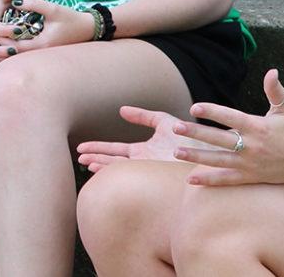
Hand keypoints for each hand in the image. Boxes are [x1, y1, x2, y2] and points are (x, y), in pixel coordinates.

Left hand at [3, 0, 96, 52]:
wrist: (87, 28)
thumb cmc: (71, 18)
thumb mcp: (52, 8)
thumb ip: (34, 4)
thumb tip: (16, 1)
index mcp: (42, 45)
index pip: (16, 48)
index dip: (4, 40)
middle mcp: (42, 53)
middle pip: (16, 54)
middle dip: (4, 45)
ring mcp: (43, 54)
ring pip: (21, 55)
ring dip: (10, 47)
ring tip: (1, 36)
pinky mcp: (44, 52)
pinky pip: (27, 52)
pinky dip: (19, 46)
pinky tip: (14, 37)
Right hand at [75, 106, 215, 171]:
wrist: (205, 149)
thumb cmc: (188, 136)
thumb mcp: (163, 121)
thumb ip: (143, 116)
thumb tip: (121, 110)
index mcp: (143, 150)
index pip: (115, 150)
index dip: (99, 148)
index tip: (82, 148)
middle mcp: (141, 162)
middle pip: (111, 160)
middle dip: (94, 157)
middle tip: (78, 156)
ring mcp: (145, 170)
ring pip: (116, 169)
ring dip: (100, 165)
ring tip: (84, 163)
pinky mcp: (149, 175)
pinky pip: (127, 173)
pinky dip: (112, 172)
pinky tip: (99, 171)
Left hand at [173, 70, 283, 186]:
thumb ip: (275, 90)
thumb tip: (272, 71)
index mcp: (258, 127)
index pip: (231, 117)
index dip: (213, 111)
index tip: (194, 107)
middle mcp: (252, 146)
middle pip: (219, 139)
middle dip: (196, 133)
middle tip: (176, 128)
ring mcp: (250, 164)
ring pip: (218, 160)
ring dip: (196, 157)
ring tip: (176, 152)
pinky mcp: (250, 177)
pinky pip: (227, 180)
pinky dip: (209, 180)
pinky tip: (191, 180)